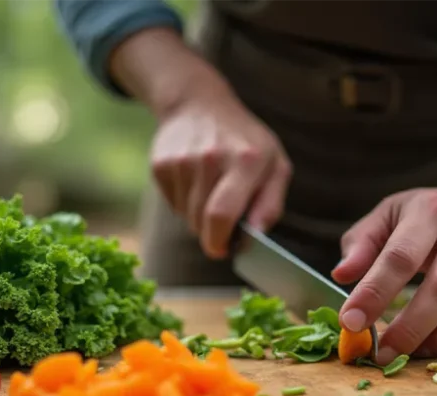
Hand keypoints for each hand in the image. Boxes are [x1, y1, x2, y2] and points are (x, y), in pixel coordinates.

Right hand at [150, 89, 291, 258]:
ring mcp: (181, 160)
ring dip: (200, 218)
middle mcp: (210, 158)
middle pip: (203, 221)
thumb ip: (271, 204)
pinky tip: (195, 181)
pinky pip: (173, 205)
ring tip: (211, 192)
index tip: (225, 249)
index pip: (222, 215)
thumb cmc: (246, 143)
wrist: (200, 105)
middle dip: (213, 234)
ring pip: (187, 217)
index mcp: (246, 160)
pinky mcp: (160, 164)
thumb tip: (255, 236)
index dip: (220, 241)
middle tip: (224, 223)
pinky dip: (186, 204)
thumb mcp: (275, 166)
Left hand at [332, 188, 436, 362]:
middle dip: (409, 327)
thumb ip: (362, 243)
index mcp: (432, 209)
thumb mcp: (389, 215)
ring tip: (409, 353)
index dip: (374, 294)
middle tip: (382, 353)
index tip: (351, 322)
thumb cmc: (427, 217)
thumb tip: (342, 276)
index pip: (400, 257)